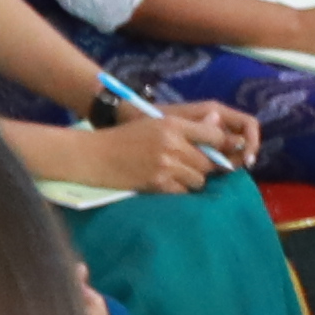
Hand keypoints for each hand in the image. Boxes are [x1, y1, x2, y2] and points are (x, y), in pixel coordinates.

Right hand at [76, 101, 249, 195]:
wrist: (94, 155)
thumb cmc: (126, 137)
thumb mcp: (156, 123)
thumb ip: (189, 126)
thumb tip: (219, 122)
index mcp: (172, 124)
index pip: (213, 135)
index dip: (220, 145)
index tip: (217, 151)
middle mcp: (172, 144)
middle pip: (210, 161)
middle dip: (206, 166)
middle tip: (192, 165)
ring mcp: (166, 166)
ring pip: (199, 179)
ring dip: (192, 179)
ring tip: (175, 173)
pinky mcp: (158, 184)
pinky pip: (184, 192)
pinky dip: (179, 190)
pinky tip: (166, 183)